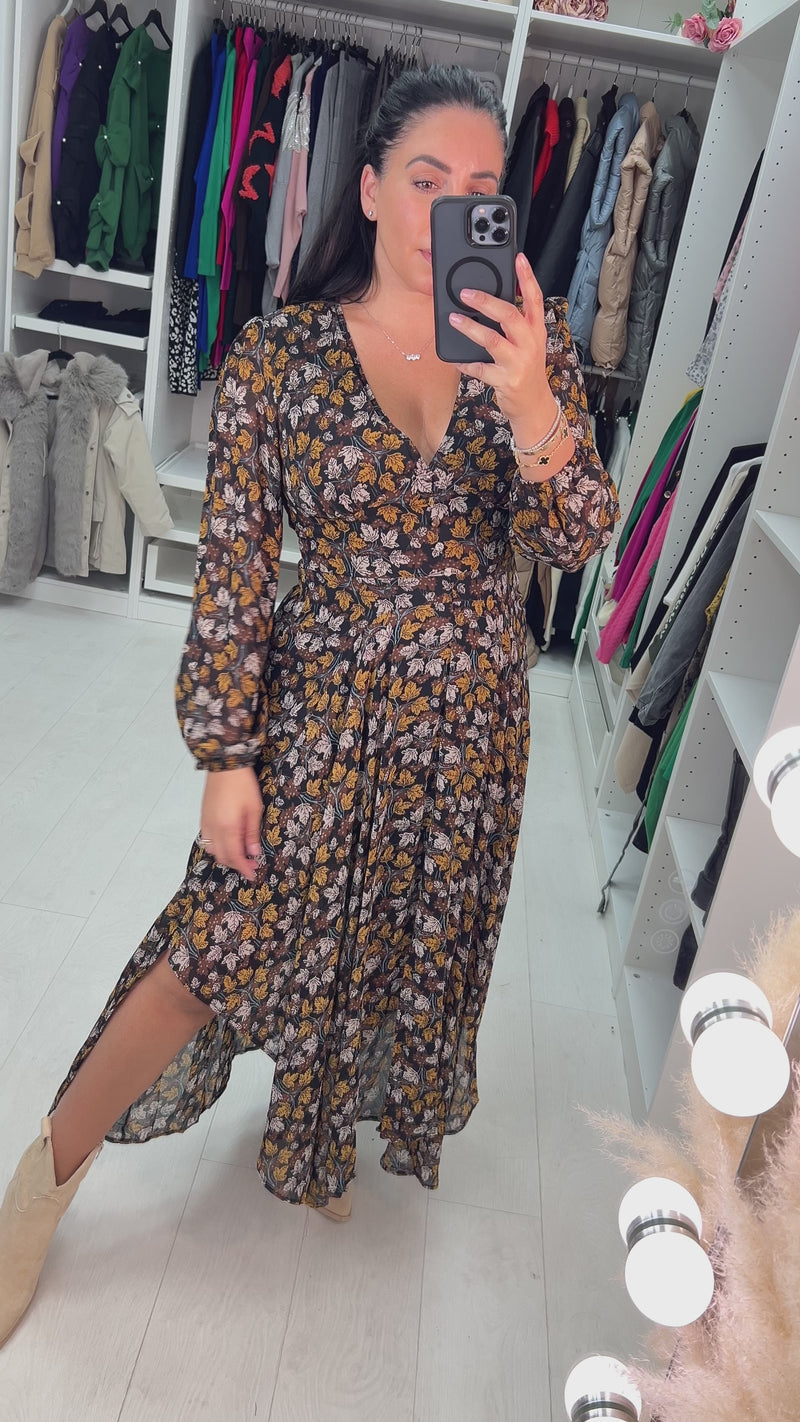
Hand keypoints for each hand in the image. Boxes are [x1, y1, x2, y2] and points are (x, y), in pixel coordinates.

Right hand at [199, 766, 263, 880]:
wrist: (224, 766)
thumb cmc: (243, 785)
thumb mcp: (254, 809)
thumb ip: (252, 833)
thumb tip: (253, 853)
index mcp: (228, 828)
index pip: (235, 856)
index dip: (244, 868)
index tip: (252, 875)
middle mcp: (213, 829)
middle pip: (222, 856)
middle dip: (236, 864)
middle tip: (251, 864)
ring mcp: (206, 824)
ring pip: (212, 850)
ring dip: (226, 856)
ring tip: (240, 853)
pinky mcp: (203, 818)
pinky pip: (207, 840)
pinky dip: (217, 847)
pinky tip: (227, 842)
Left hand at [449, 252, 557, 446]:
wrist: (533, 405)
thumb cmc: (526, 369)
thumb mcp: (529, 343)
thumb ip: (517, 323)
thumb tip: (491, 300)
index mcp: (535, 330)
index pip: (534, 299)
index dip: (527, 277)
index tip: (518, 258)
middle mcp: (529, 344)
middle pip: (509, 316)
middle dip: (487, 302)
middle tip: (466, 293)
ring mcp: (518, 363)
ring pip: (492, 341)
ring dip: (470, 329)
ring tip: (453, 319)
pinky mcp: (506, 381)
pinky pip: (480, 369)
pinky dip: (466, 363)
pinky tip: (455, 359)